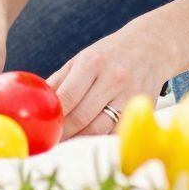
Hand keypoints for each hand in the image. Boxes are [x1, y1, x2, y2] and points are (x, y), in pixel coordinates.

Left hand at [47, 26, 172, 138]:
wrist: (150, 47)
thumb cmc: (108, 54)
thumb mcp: (80, 60)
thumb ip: (58, 81)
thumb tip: (37, 103)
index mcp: (92, 63)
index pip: (67, 97)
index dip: (52, 116)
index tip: (42, 126)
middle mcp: (113, 79)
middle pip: (82, 117)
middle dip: (63, 132)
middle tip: (51, 139)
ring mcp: (130, 95)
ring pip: (100, 129)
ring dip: (80, 139)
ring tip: (67, 142)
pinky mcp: (141, 109)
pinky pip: (116, 131)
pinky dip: (100, 138)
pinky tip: (89, 139)